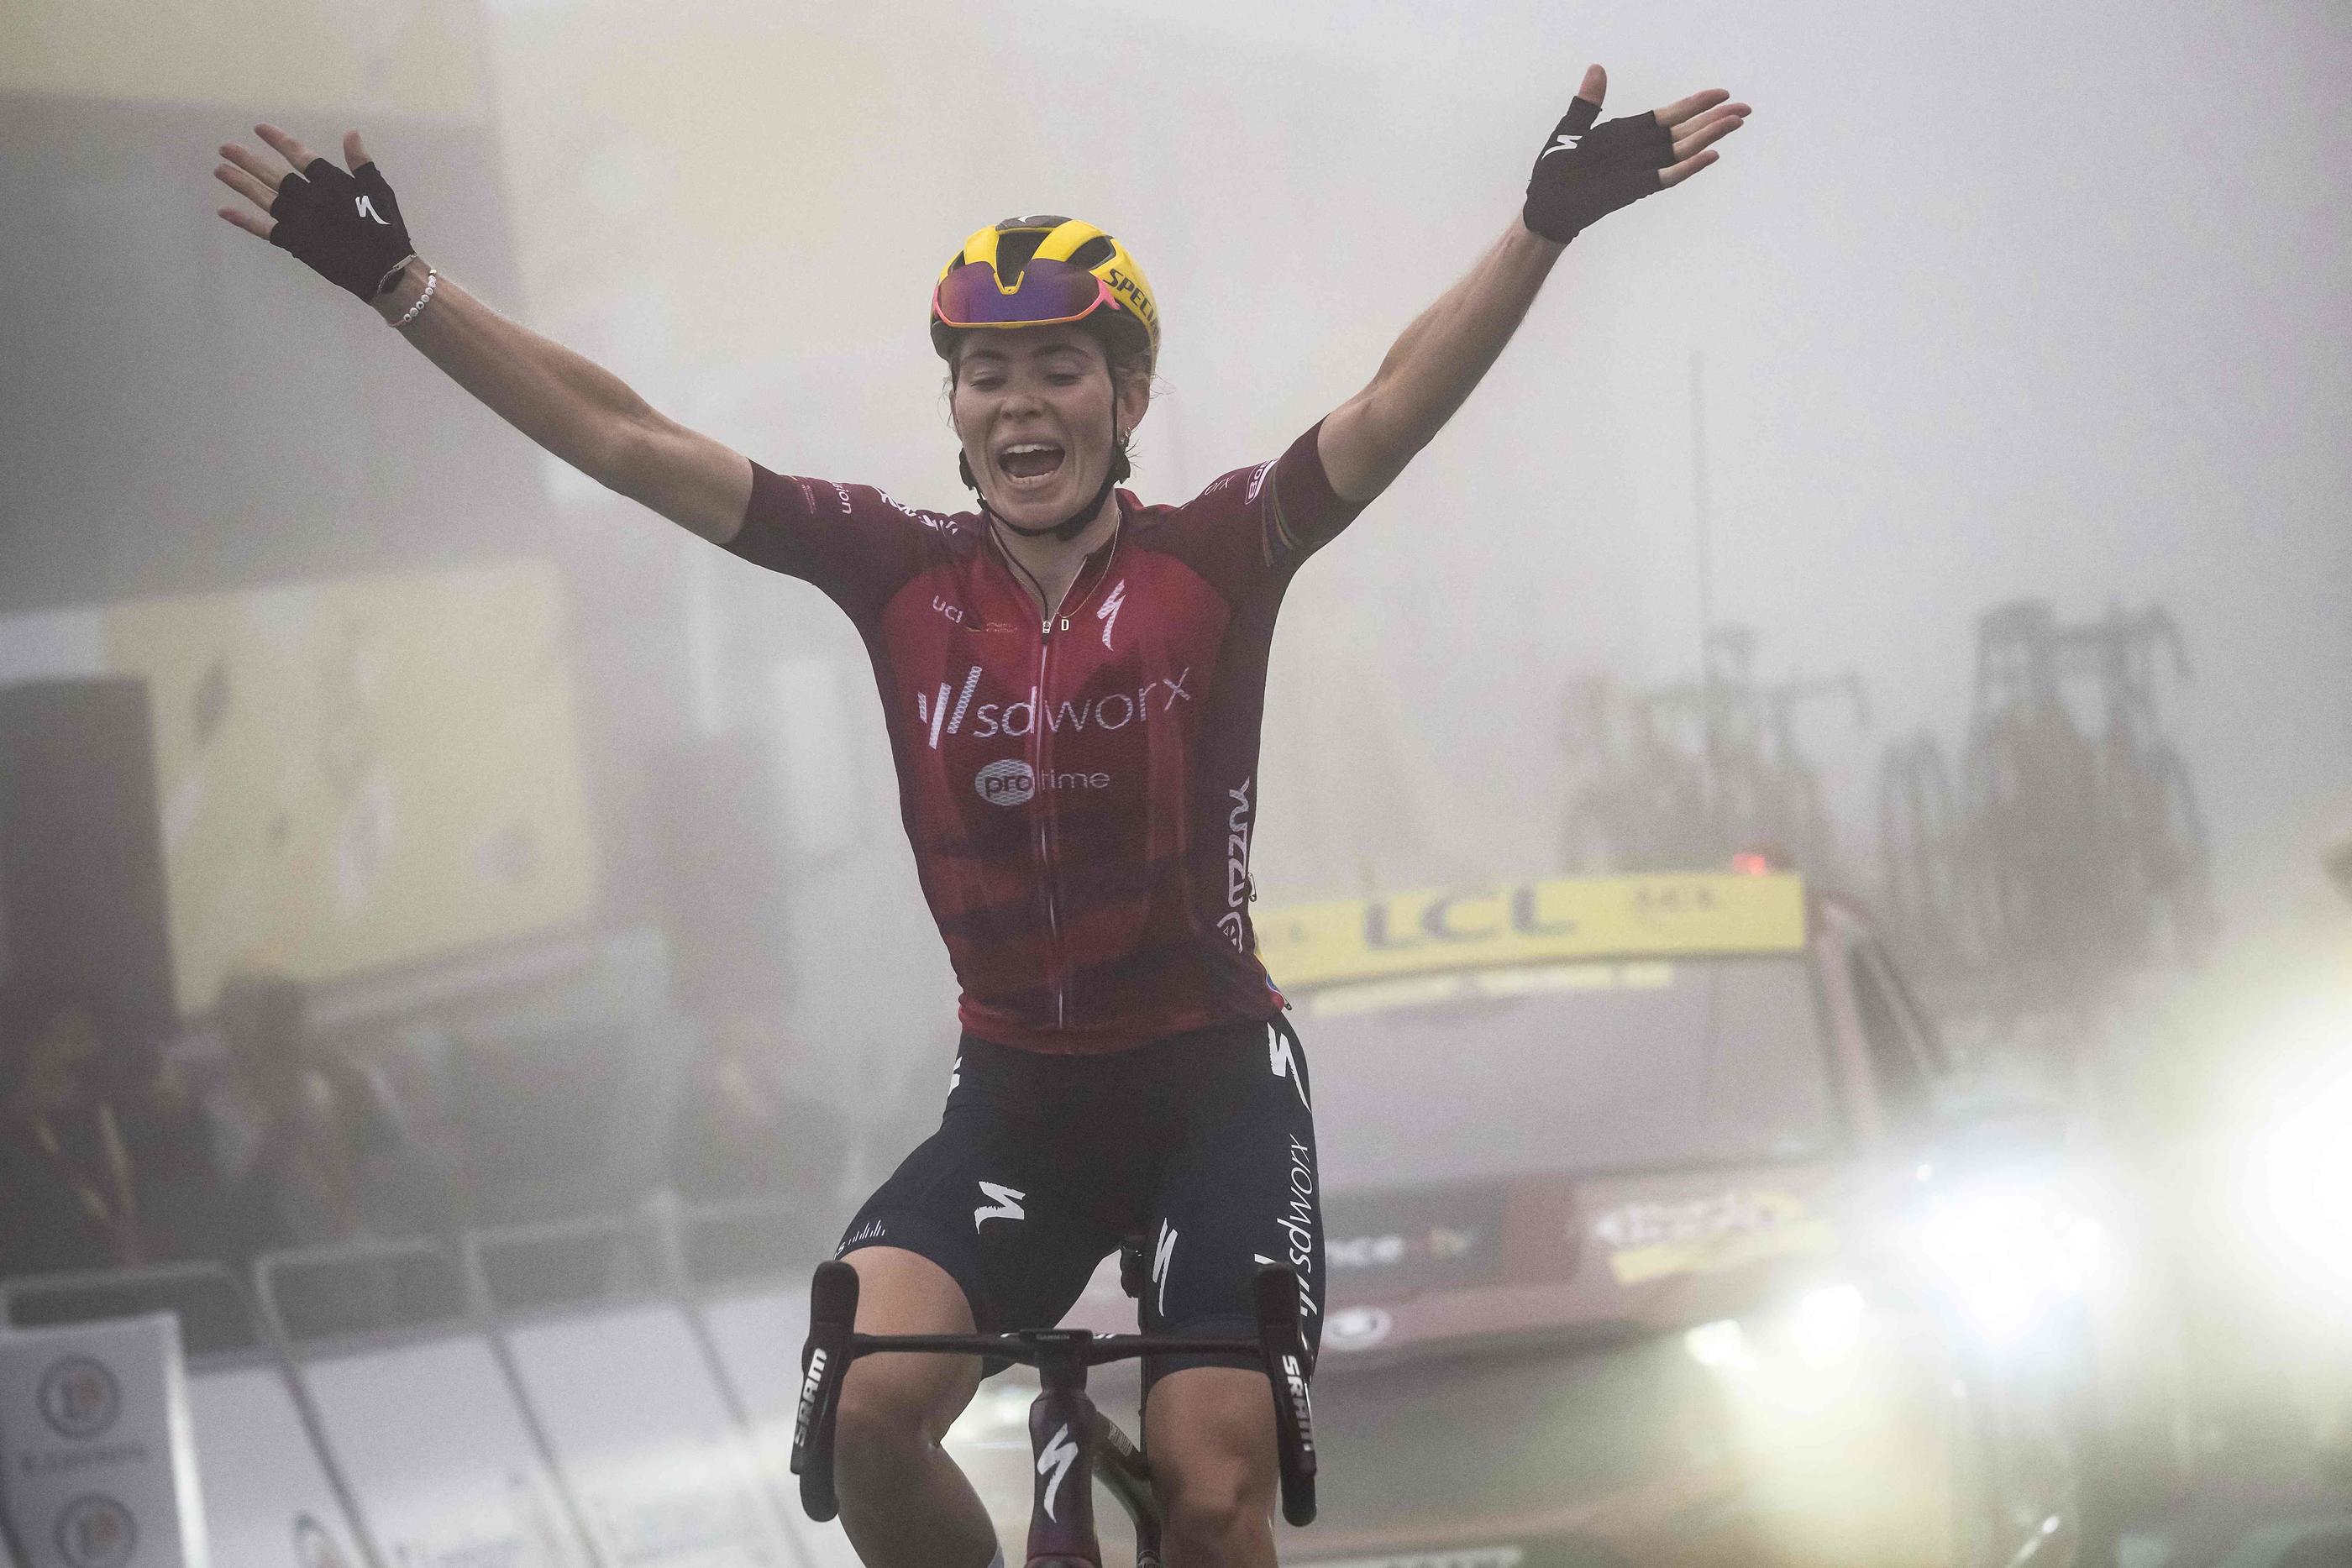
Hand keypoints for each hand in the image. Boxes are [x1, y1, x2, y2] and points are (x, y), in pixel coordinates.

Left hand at [215, 125, 416, 299]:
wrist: (386, 270)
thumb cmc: (387, 230)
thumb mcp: (380, 191)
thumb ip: (362, 162)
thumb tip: (350, 133)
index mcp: (332, 183)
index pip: (300, 156)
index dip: (279, 141)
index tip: (259, 129)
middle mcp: (311, 198)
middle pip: (274, 175)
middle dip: (248, 161)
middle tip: (225, 149)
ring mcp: (301, 221)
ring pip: (265, 198)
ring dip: (241, 183)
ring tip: (219, 170)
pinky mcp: (296, 243)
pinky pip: (265, 229)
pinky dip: (245, 221)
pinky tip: (224, 211)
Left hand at [1521, 65, 1748, 243]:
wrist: (1545, 206)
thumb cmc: (1556, 172)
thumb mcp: (1571, 130)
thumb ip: (1588, 103)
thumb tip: (1597, 69)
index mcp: (1629, 133)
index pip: (1670, 115)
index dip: (1696, 104)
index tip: (1721, 93)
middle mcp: (1641, 150)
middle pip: (1686, 131)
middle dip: (1716, 119)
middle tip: (1746, 109)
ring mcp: (1641, 169)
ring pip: (1684, 150)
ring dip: (1710, 136)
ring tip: (1736, 123)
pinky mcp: (1636, 188)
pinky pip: (1668, 176)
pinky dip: (1689, 167)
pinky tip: (1712, 156)